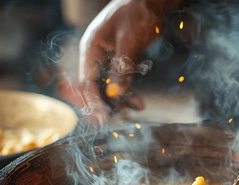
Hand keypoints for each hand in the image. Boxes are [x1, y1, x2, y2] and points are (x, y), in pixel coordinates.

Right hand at [78, 0, 179, 122]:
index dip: (95, 101)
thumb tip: (115, 92)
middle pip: (95, 86)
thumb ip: (122, 66)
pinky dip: (127, 91)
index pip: (87, 81)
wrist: (151, 0)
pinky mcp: (119, 59)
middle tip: (120, 119)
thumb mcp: (130, 41)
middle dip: (107, 104)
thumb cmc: (137, 13)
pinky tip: (136, 101)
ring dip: (119, 100)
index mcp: (91, 47)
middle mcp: (95, 54)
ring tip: (134, 110)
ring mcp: (107, 57)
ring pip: (108, 85)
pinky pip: (119, 80)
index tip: (104, 118)